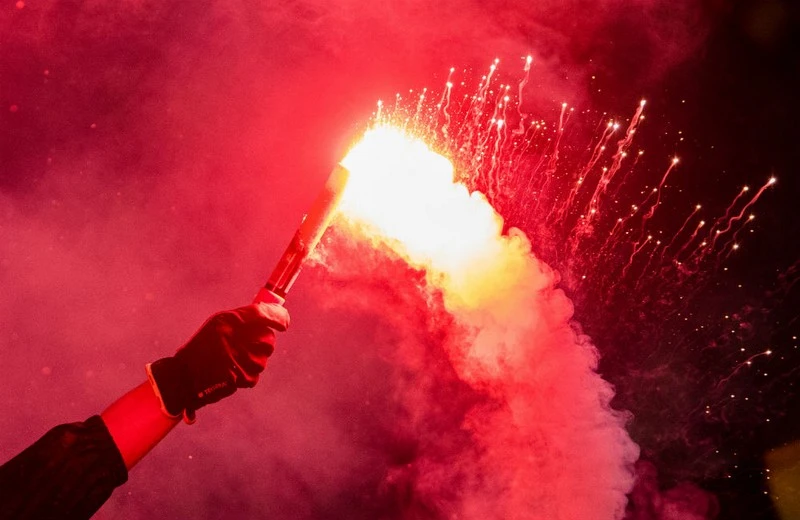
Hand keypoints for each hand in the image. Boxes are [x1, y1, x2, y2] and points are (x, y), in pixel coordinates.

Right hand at [146, 302, 289, 421]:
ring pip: (263, 357)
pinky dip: (246, 372)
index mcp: (235, 320)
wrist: (186, 376)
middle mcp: (245, 338)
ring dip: (252, 358)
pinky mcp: (248, 377)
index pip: (268, 313)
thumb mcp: (219, 322)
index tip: (283, 323)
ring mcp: (249, 359)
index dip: (279, 317)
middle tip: (241, 344)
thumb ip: (245, 318)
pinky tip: (230, 371)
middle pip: (269, 339)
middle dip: (260, 342)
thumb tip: (275, 315)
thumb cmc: (202, 347)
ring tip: (230, 359)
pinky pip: (255, 372)